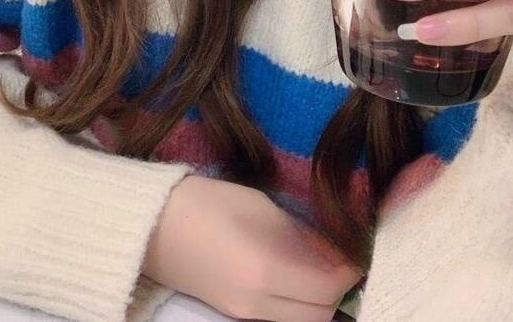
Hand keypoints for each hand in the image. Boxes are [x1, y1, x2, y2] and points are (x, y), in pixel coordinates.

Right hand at [142, 174, 363, 321]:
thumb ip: (302, 236)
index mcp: (265, 271)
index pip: (329, 289)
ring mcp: (243, 314)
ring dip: (321, 302)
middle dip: (341, 293)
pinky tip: (302, 277)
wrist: (152, 225)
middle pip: (320, 316)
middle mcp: (257, 303)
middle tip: (349, 261)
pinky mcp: (233, 313)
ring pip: (302, 321)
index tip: (360, 250)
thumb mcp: (262, 208)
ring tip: (328, 269)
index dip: (351, 272)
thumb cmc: (208, 203)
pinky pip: (280, 317)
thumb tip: (338, 254)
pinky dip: (299, 304)